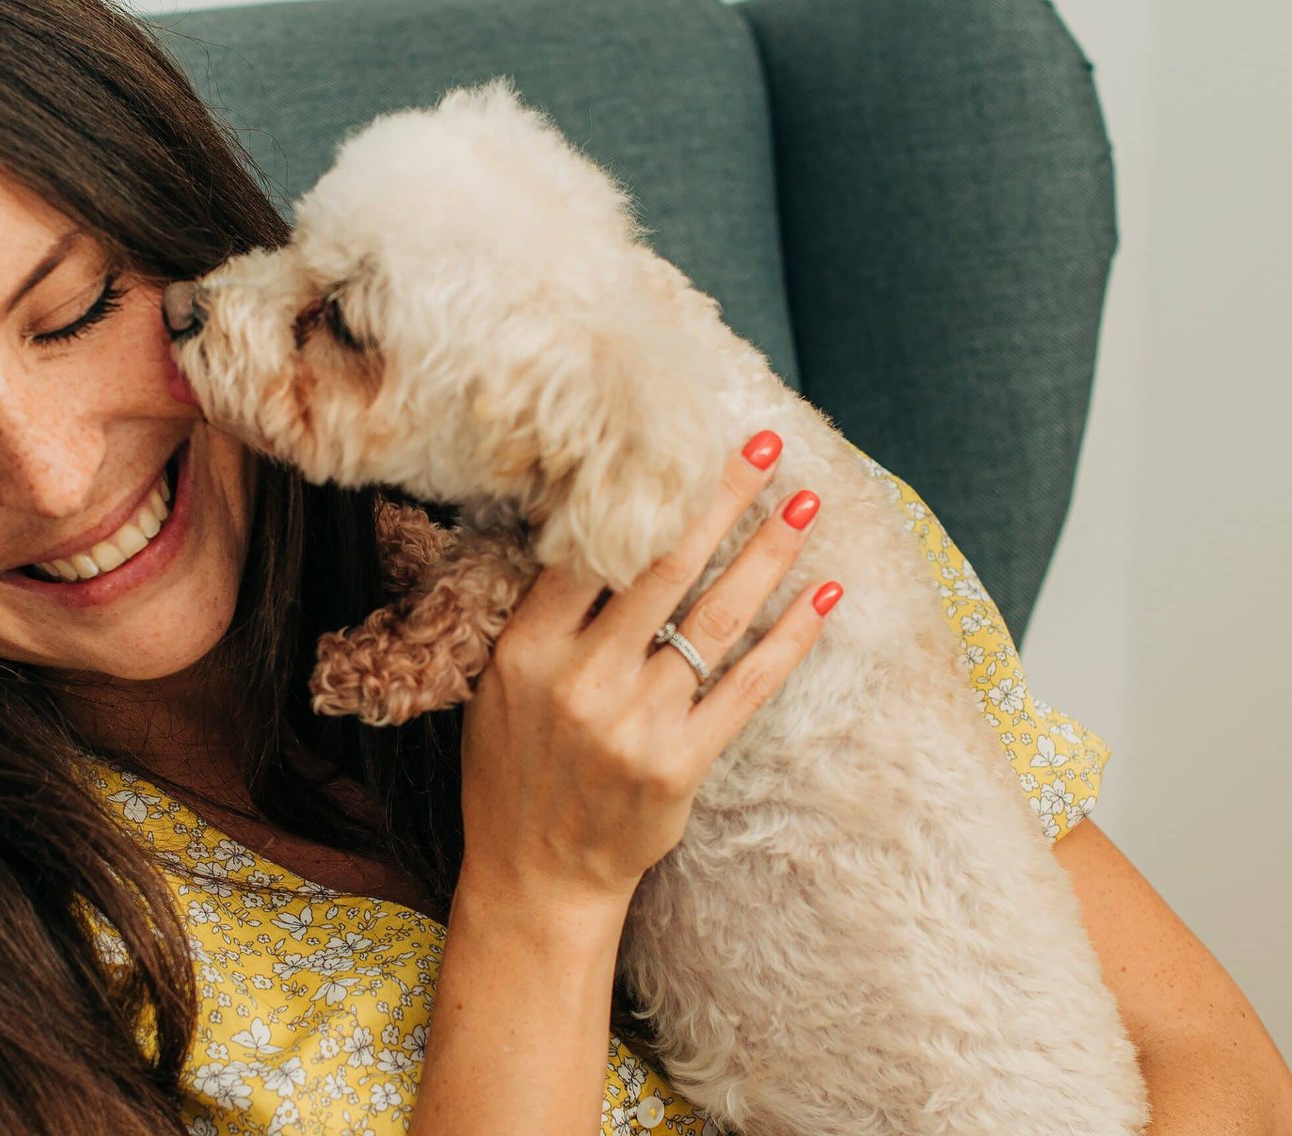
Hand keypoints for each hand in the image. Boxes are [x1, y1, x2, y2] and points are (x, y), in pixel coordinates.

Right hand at [457, 433, 839, 909]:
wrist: (535, 875)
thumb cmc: (513, 773)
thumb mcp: (498, 687)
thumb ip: (541, 617)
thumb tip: (589, 533)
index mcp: (528, 649)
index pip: (592, 549)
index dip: (642, 493)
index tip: (681, 444)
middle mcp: (581, 678)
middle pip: (665, 567)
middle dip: (721, 498)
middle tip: (765, 447)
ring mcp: (635, 723)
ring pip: (715, 618)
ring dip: (766, 553)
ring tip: (804, 503)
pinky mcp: (680, 764)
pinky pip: (747, 688)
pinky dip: (789, 639)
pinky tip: (820, 598)